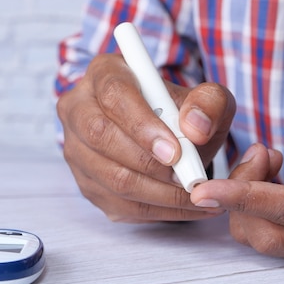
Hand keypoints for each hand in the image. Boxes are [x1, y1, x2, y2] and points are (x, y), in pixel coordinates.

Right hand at [56, 53, 234, 222]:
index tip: (174, 151)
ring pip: (109, 177)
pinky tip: (186, 207)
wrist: (166, 138)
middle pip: (100, 136)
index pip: (114, 95)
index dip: (142, 125)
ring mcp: (75, 148)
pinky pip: (117, 203)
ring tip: (196, 194)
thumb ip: (208, 103)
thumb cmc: (180, 112)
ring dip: (158, 193)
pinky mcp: (84, 182)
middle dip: (148, 163)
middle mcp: (79, 108)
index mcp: (105, 74)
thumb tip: (196, 128)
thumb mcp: (205, 98)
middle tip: (188, 178)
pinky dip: (157, 210)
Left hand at [191, 100, 283, 258]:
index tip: (205, 189)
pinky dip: (252, 206)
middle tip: (258, 152)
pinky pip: (267, 233)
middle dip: (240, 196)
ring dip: (245, 200)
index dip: (244, 198)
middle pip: (267, 235)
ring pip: (261, 239)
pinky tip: (267, 174)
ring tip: (266, 158)